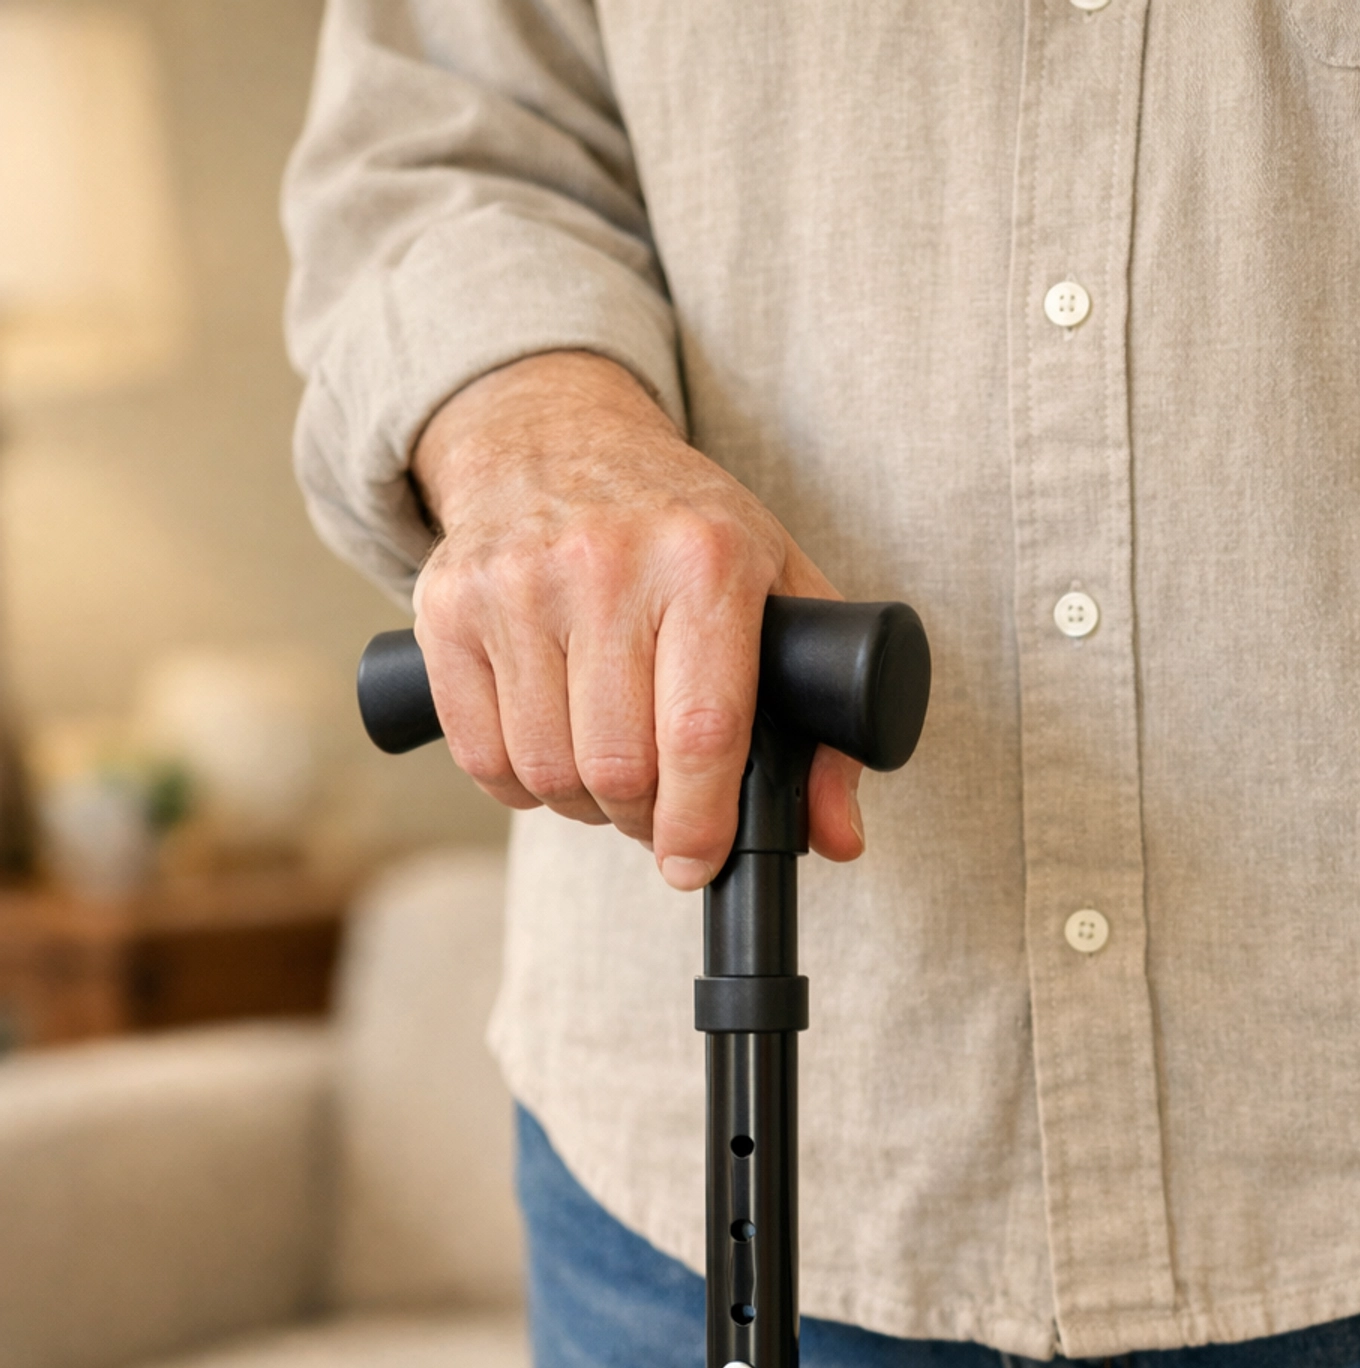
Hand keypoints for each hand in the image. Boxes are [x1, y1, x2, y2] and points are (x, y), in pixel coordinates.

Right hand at [410, 351, 863, 889]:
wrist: (556, 438)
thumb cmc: (682, 529)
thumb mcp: (779, 591)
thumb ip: (826, 723)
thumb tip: (837, 838)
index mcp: (706, 559)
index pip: (702, 731)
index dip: (700, 821)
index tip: (695, 862)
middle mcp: (606, 562)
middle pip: (618, 766)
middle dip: (643, 818)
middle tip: (657, 809)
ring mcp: (516, 582)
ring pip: (546, 771)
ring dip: (582, 805)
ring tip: (607, 774)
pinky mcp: (446, 607)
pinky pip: (480, 755)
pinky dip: (519, 785)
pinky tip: (549, 751)